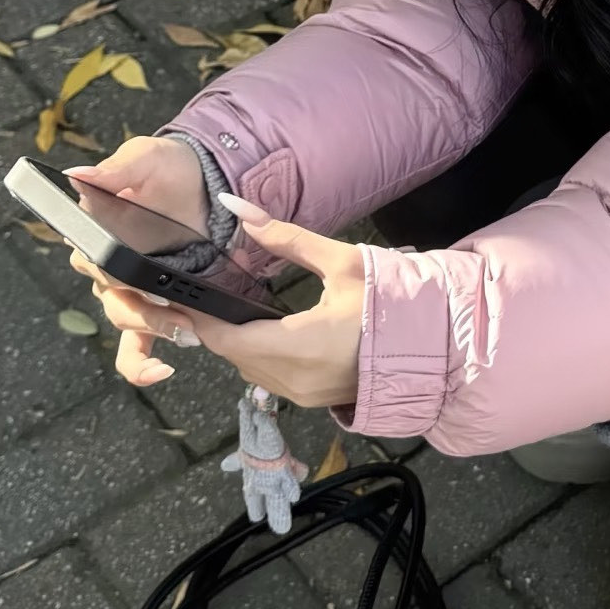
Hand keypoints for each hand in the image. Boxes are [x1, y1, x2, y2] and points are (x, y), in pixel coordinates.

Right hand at [61, 135, 211, 387]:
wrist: (204, 182)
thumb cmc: (168, 168)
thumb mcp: (145, 158)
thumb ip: (116, 169)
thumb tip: (77, 173)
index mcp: (94, 233)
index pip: (89, 261)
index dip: (110, 273)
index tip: (136, 278)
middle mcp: (106, 267)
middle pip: (113, 298)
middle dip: (144, 308)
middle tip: (173, 307)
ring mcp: (130, 291)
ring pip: (126, 322)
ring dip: (153, 329)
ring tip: (184, 331)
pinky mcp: (153, 307)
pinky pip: (134, 349)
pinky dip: (142, 365)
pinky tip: (162, 369)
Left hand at [69, 196, 366, 412]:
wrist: (433, 346)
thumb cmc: (389, 302)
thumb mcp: (340, 261)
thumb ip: (284, 236)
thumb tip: (237, 207)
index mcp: (298, 344)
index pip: (225, 337)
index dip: (197, 317)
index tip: (176, 295)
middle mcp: (294, 379)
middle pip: (233, 354)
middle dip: (215, 327)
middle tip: (199, 294)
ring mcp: (303, 396)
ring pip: (249, 369)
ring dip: (237, 342)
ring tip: (229, 309)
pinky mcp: (312, 400)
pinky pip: (269, 378)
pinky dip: (260, 355)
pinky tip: (264, 331)